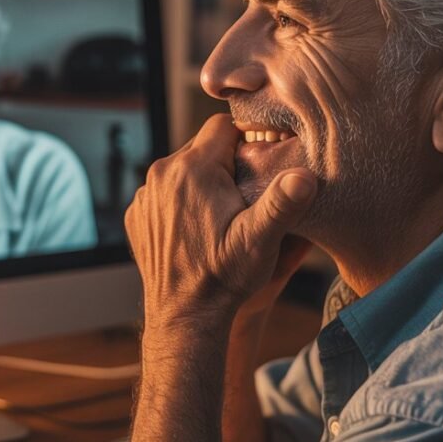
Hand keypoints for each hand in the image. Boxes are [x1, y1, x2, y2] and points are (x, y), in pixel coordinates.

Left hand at [124, 114, 316, 329]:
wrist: (184, 315)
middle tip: (244, 195)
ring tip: (221, 214)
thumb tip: (305, 176)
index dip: (246, 141)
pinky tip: (197, 228)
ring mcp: (144, 195)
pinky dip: (180, 202)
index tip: (258, 167)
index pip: (222, 126)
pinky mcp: (137, 214)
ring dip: (201, 182)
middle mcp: (161, 174)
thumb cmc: (224, 278)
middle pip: (201, 146)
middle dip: (224, 162)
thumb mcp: (260, 241)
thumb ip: (283, 204)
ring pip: (182, 169)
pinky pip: (164, 192)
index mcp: (192, 169)